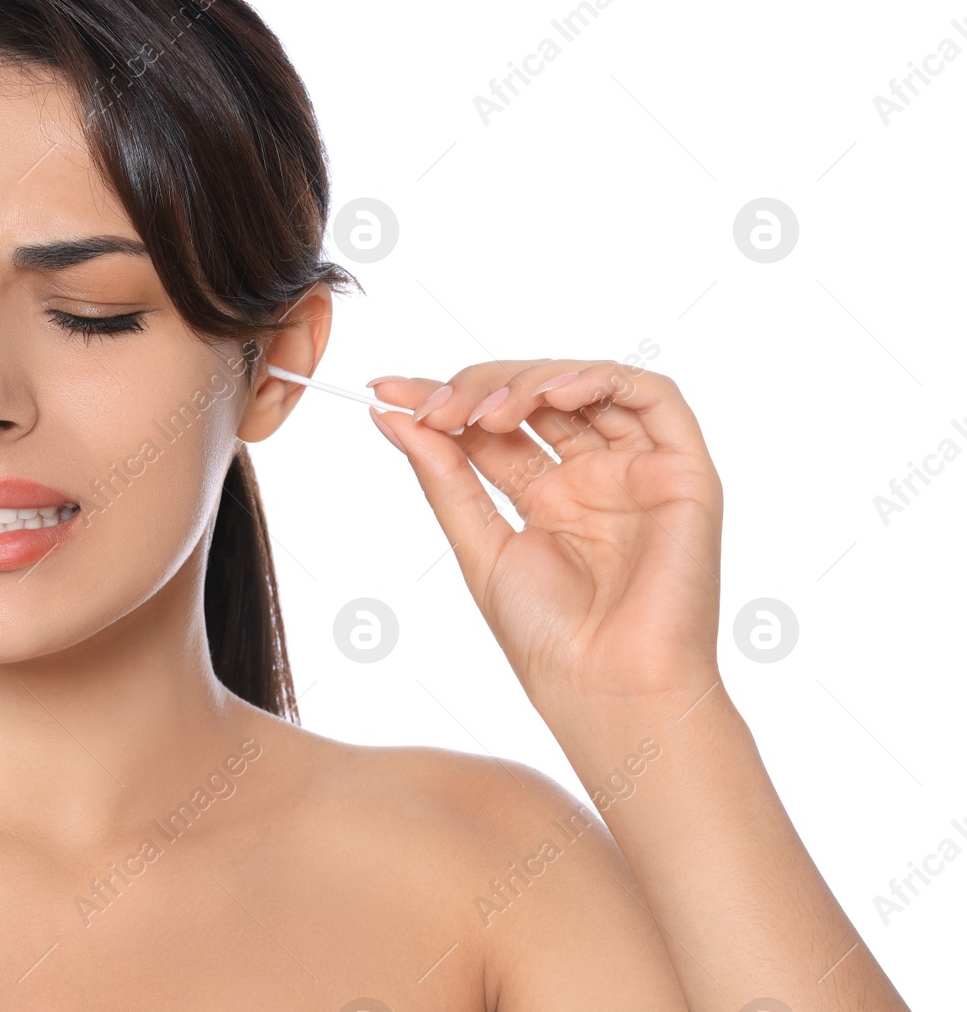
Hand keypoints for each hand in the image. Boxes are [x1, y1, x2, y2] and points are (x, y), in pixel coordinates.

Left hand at [367, 360, 723, 722]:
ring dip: (530, 381)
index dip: (440, 399)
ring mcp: (636, 471)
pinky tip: (554, 395)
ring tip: (486, 412)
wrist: (609, 691)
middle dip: (477, 387)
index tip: (385, 390)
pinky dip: (601, 378)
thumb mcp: (478, 546)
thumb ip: (443, 477)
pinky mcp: (684, 472)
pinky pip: (655, 398)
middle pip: (533, 397)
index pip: (490, 426)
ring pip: (587, 385)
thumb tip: (391, 415)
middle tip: (432, 406)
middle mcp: (590, 477)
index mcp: (544, 496)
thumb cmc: (550, 640)